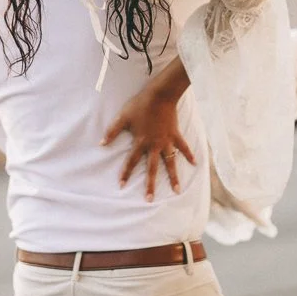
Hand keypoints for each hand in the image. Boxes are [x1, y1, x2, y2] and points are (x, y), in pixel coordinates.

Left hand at [100, 57, 195, 200]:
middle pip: (153, 168)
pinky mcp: (176, 134)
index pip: (131, 161)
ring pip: (170, 162)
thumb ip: (112, 131)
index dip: (126, 173)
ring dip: (173, 177)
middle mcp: (154, 145)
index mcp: (141, 142)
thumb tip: (101, 143)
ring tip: (176, 190)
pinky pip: (183, 147)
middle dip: (150, 185)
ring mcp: (167, 141)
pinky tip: (194, 163)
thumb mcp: (123, 117)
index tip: (121, 186)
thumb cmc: (139, 105)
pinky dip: (189, 154)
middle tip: (150, 200)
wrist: (160, 95)